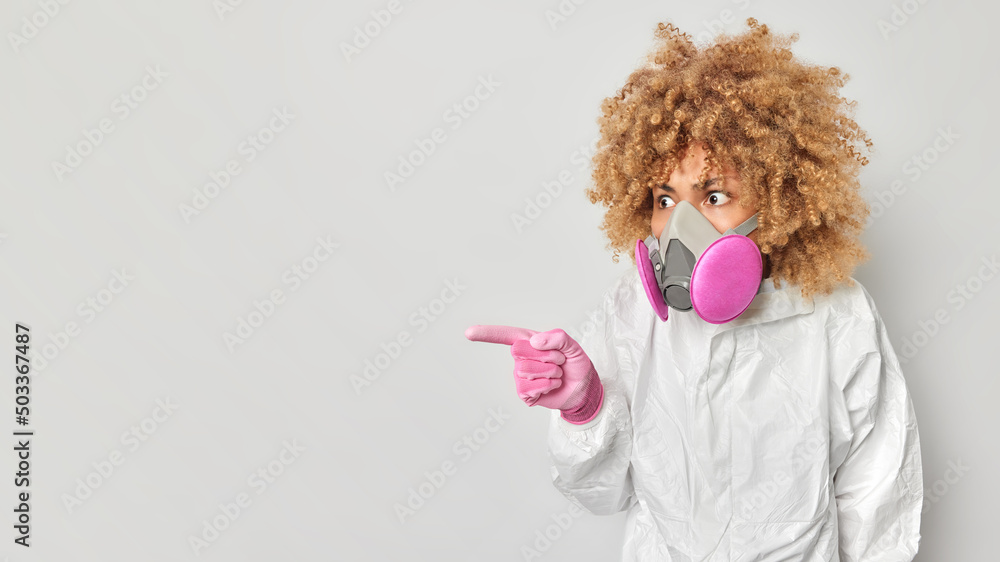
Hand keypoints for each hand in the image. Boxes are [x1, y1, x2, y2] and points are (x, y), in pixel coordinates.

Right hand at [465, 324, 603, 423]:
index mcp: (529, 342)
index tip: (468, 333)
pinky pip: (527, 388)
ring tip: (557, 374)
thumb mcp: (572, 346)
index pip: (504, 336)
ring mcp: (521, 377)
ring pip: (524, 370)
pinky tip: (551, 386)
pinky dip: (546, 386)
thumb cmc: (576, 365)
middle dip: (545, 355)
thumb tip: (534, 342)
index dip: (487, 334)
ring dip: (549, 372)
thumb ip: (556, 337)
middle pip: (518, 352)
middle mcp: (521, 358)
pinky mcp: (525, 394)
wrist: (584, 389)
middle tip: (558, 361)